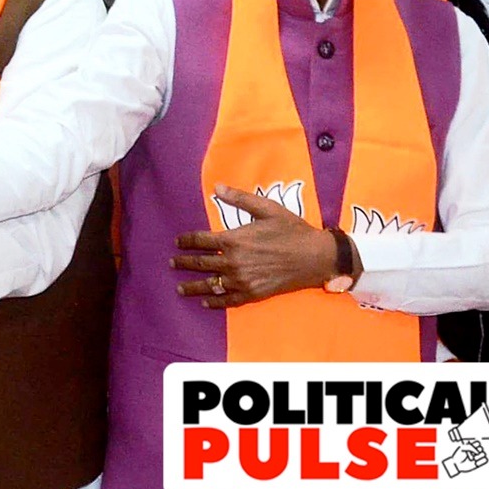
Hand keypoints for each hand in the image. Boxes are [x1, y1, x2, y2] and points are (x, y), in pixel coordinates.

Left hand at [171, 185, 349, 308]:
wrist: (316, 257)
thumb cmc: (292, 230)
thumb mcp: (266, 208)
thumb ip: (239, 198)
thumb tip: (217, 187)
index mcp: (234, 239)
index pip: (200, 241)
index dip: (186, 241)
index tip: (177, 242)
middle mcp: (233, 262)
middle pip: (200, 264)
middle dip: (183, 263)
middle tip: (172, 263)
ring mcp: (242, 280)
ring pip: (210, 284)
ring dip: (192, 286)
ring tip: (180, 288)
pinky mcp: (253, 294)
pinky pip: (228, 300)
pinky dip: (215, 301)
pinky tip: (206, 301)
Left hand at [441, 439, 487, 476]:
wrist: (457, 464)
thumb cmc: (459, 455)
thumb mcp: (462, 448)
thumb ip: (470, 447)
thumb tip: (478, 452)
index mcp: (472, 446)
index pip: (478, 443)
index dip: (473, 445)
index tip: (467, 448)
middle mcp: (476, 451)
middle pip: (481, 448)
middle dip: (474, 451)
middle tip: (468, 454)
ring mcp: (478, 457)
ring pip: (484, 454)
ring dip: (478, 457)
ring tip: (472, 459)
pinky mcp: (480, 462)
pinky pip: (486, 460)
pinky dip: (481, 461)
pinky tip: (475, 463)